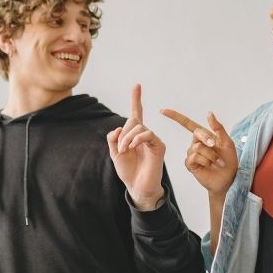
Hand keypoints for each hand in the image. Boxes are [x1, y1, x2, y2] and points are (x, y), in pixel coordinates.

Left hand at [107, 84, 166, 209]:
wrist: (137, 187)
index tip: (137, 85)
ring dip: (128, 138)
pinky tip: (132, 147)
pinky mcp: (159, 147)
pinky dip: (137, 139)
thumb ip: (113, 139)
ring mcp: (153, 140)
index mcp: (134, 135)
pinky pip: (148, 134)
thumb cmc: (128, 171)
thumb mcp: (115, 154)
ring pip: (139, 128)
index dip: (136, 100)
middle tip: (120, 149)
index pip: (136, 114)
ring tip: (124, 150)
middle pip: (133, 122)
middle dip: (123, 134)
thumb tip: (118, 128)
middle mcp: (145, 135)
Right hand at [160, 109, 237, 196]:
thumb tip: (209, 113)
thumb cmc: (229, 161)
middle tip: (215, 145)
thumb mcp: (227, 142)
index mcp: (204, 136)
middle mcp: (196, 144)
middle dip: (207, 138)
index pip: (187, 124)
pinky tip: (210, 166)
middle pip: (196, 133)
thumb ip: (218, 128)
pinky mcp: (190, 164)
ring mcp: (192, 154)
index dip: (175, 116)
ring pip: (197, 147)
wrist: (228, 178)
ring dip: (211, 154)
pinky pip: (194, 157)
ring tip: (218, 162)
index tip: (162, 111)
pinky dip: (205, 161)